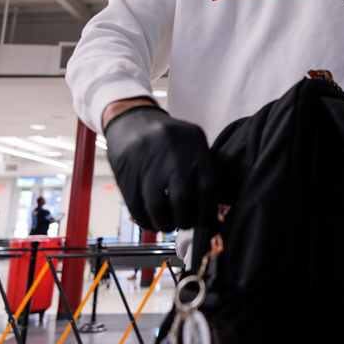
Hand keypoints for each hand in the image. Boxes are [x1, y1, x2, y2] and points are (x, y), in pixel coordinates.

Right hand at [104, 106, 214, 231]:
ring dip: (164, 224)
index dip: (206, 212)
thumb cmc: (168, 138)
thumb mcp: (191, 143)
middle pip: (183, 200)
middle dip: (185, 220)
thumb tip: (215, 207)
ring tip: (167, 224)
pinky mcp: (127, 173)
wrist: (131, 119)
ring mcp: (148, 163)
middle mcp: (173, 154)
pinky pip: (136, 207)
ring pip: (158, 207)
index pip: (208, 188)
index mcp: (194, 146)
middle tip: (183, 224)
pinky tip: (151, 220)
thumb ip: (203, 170)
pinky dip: (145, 221)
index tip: (202, 221)